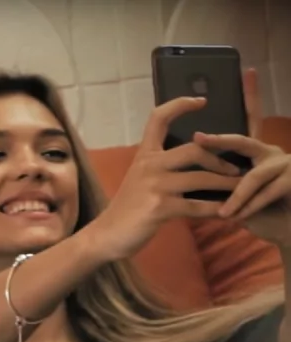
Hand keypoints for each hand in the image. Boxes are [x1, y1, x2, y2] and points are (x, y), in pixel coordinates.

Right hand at [92, 96, 244, 261]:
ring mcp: (154, 185)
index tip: (200, 101)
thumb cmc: (128, 208)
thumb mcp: (140, 179)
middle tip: (236, 170)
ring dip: (226, 185)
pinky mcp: (160, 207)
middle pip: (194, 149)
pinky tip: (226, 213)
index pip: (158, 119)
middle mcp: (149, 165)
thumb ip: (163, 167)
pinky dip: (216, 209)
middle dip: (220, 159)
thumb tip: (197, 160)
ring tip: (240, 190)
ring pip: (201, 178)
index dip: (179, 105)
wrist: (107, 235)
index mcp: (144, 155)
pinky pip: (197, 206)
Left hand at [194, 68, 290, 245]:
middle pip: (244, 140)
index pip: (248, 119)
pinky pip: (263, 193)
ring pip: (251, 176)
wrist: (280, 230)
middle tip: (199, 138)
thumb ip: (213, 174)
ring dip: (236, 196)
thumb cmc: (251, 210)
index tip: (248, 71)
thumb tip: (182, 163)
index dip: (250, 96)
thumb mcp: (227, 191)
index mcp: (254, 150)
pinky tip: (237, 217)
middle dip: (221, 140)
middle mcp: (270, 151)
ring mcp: (283, 164)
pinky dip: (248, 207)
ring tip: (225, 212)